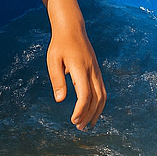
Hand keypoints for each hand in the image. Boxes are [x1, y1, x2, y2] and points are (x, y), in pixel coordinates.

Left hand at [46, 2, 106, 129]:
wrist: (72, 27)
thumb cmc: (60, 44)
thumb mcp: (53, 60)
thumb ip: (57, 79)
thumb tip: (60, 100)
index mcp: (80, 67)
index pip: (85, 94)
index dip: (80, 110)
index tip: (72, 120)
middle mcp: (92, 70)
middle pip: (96, 98)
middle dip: (89, 115)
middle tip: (78, 128)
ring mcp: (96, 70)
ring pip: (103, 95)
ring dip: (96, 112)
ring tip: (87, 125)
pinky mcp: (97, 70)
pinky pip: (102, 90)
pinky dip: (99, 104)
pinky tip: (92, 112)